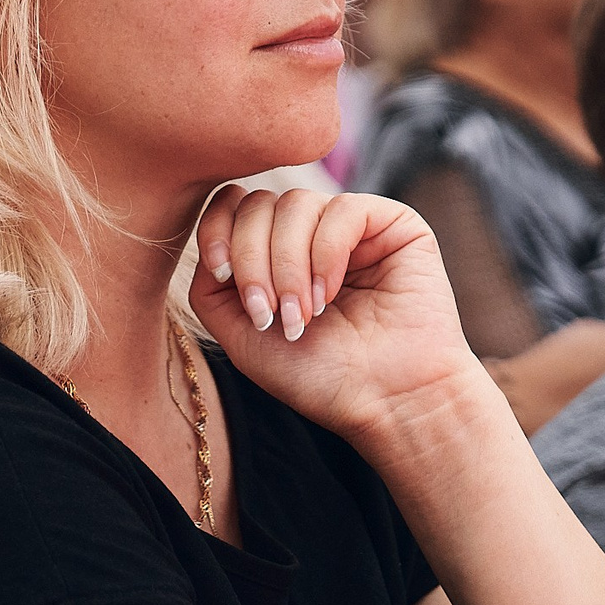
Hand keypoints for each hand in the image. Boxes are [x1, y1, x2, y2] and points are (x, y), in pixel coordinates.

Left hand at [191, 187, 487, 445]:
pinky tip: (330, 295)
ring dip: (288, 264)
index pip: (235, 208)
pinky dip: (326, 254)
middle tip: (272, 315)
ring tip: (304, 315)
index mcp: (278, 254)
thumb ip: (210, 287)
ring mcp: (352, 225)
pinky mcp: (393, 223)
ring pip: (295, 203)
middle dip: (253, 258)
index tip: (221, 274)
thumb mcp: (242, 336)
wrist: (387, 402)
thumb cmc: (319, 378)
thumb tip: (211, 238)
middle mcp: (313, 233)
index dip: (217, 230)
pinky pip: (341, 209)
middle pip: (259, 203)